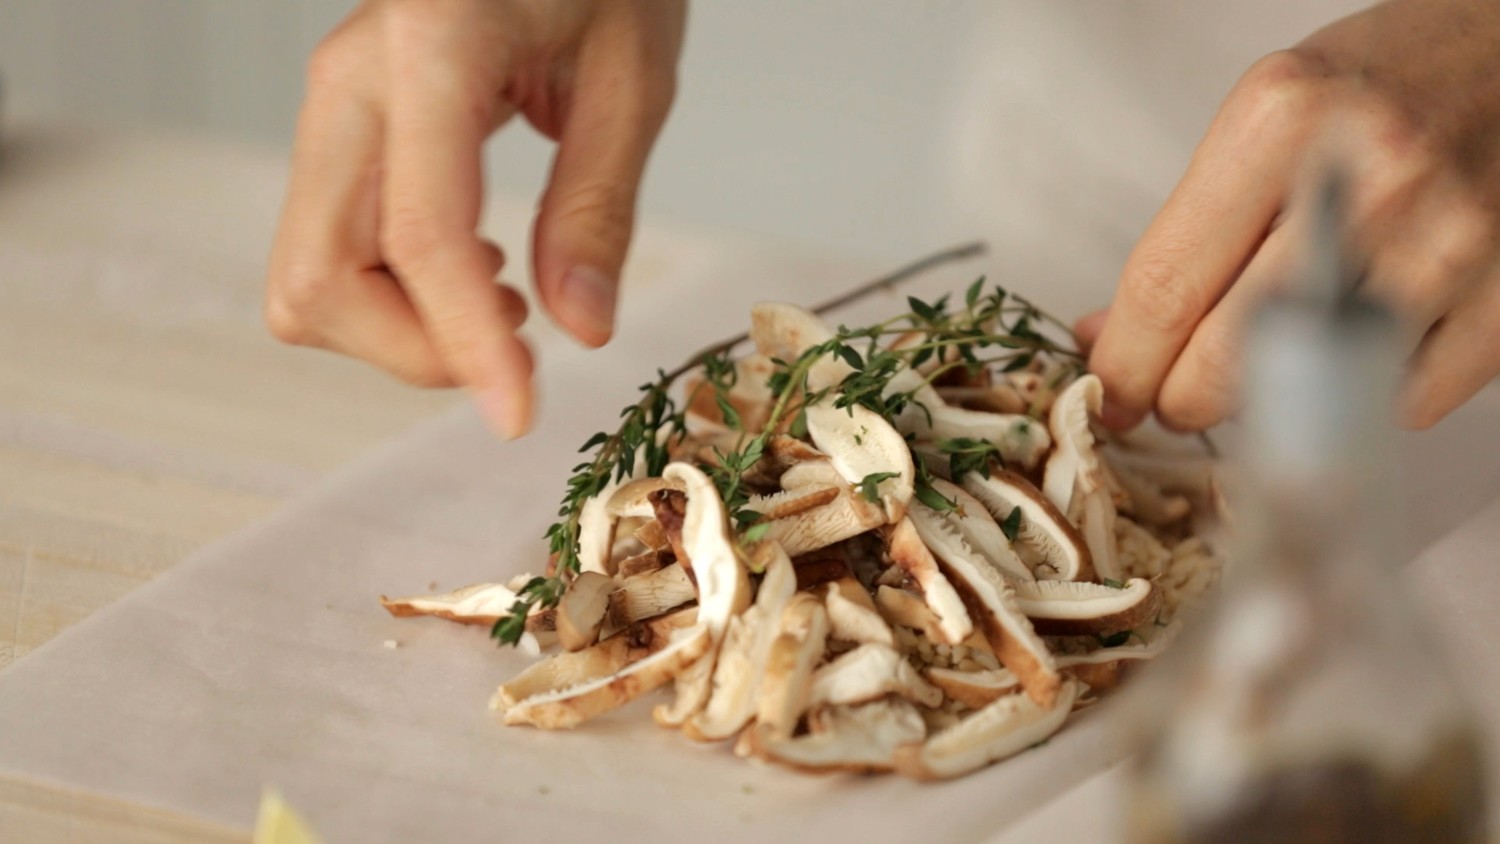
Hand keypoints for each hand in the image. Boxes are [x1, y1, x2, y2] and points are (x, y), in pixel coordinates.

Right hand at [264, 0, 685, 437]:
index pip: (420, 233)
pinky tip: (474, 268)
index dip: (464, 345)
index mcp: (430, 49)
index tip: (519, 415)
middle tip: (517, 347)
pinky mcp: (342, 134)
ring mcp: (333, 109)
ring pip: (308, 279)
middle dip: (413, 349)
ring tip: (504, 296)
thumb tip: (580, 330)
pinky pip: (330, 252)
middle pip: (319, 278)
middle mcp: (351, 85)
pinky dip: (392, 295)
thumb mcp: (631, 77)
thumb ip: (597, 205)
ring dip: (399, 329)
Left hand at [1081, 0, 1499, 430]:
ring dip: (1268, 405)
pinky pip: (1400, 404)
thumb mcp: (1271, 115)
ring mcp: (1448, 248)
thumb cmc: (1395, 79)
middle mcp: (1370, 184)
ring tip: (1267, 362)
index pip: (1167, 285)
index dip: (1125, 364)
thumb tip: (1109, 335)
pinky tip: (1355, 345)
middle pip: (1227, 359)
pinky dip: (1361, 395)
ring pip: (1310, 398)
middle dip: (1182, 398)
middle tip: (1176, 393)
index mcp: (1284, 122)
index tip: (1112, 394)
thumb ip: (1188, 227)